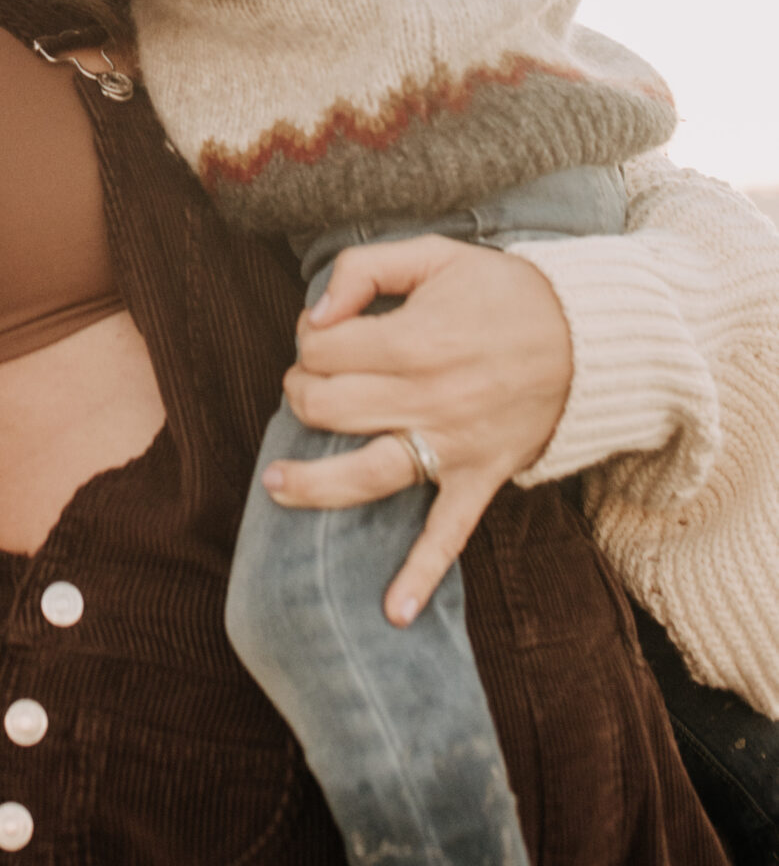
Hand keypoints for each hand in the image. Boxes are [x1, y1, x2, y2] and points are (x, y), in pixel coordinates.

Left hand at [261, 233, 572, 628]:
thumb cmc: (504, 291)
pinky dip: (421, 574)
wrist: (591, 336)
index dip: (307, 337)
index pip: (321, 349)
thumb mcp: (434, 254)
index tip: (321, 333)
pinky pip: (448, 534)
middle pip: (328, 408)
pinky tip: (393, 612)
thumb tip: (314, 314)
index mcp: (412, 340)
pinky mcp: (480, 477)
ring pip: (366, 474)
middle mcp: (427, 398)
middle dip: (301, 394)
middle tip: (309, 384)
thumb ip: (364, 270)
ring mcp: (454, 444)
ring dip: (313, 485)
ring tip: (275, 485)